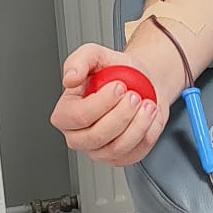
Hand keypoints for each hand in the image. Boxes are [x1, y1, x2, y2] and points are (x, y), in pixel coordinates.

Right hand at [49, 43, 168, 167]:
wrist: (142, 82)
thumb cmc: (117, 72)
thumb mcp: (96, 55)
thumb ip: (79, 60)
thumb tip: (69, 78)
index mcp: (65, 113)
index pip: (78, 116)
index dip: (102, 102)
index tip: (119, 86)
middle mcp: (78, 136)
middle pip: (96, 136)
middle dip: (122, 114)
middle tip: (133, 96)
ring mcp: (98, 150)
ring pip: (117, 147)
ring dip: (138, 124)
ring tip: (146, 103)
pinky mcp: (119, 158)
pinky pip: (134, 153)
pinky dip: (146, 134)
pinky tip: (148, 116)